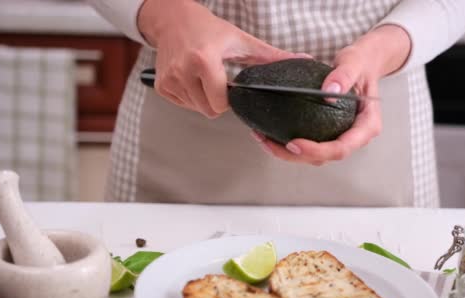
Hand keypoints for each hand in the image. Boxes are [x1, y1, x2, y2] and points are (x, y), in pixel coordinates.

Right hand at [137, 0, 303, 117]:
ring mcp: (169, 79)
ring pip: (196, 109)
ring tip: (205, 77)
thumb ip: (271, 57)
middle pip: (209, 111)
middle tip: (219, 81)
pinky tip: (193, 79)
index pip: (220, 103)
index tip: (231, 84)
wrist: (173, 20)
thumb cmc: (209, 30)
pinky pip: (183, 104)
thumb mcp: (242, 41)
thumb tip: (303, 60)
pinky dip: (191, 97)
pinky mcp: (161, 85)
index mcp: (203, 60)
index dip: (230, 98)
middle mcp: (182, 70)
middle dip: (218, 101)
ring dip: (205, 99)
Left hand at [253, 24, 411, 164]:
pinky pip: (309, 145)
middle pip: (325, 158)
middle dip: (295, 155)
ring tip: (263, 139)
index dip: (317, 151)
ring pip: (314, 157)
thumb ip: (344, 75)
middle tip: (268, 142)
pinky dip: (288, 143)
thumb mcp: (354, 62)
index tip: (293, 143)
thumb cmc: (361, 64)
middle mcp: (354, 137)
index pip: (341, 148)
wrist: (363, 63)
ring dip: (287, 153)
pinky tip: (269, 133)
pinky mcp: (328, 133)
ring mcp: (340, 137)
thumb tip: (329, 92)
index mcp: (366, 127)